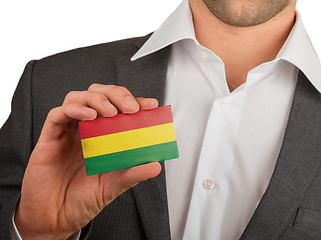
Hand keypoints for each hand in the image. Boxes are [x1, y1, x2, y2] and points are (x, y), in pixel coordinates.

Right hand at [15, 84, 160, 239]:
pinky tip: (89, 116)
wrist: (55, 219)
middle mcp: (85, 130)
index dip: (135, 102)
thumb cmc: (82, 200)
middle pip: (98, 94)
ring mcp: (67, 132)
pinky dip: (75, 109)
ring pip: (78, 97)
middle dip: (116, 94)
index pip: (119, 109)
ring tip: (110, 111)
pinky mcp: (49, 138)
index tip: (151, 105)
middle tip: (130, 107)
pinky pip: (58, 114)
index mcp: (102, 137)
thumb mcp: (112, 187)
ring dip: (96, 99)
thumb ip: (132, 174)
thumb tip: (156, 166)